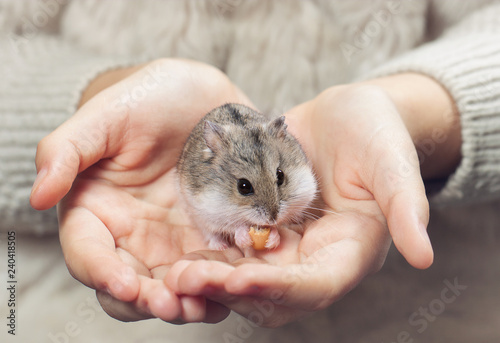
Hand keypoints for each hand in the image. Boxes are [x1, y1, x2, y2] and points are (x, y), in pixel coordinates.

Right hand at [30, 58, 253, 322]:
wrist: (199, 96)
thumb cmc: (146, 99)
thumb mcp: (106, 116)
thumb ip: (66, 151)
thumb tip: (39, 194)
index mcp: (97, 211)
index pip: (90, 254)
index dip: (104, 274)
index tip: (127, 286)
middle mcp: (133, 234)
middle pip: (134, 284)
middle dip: (151, 301)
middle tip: (174, 306)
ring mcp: (175, 238)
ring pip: (176, 286)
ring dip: (190, 301)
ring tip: (208, 303)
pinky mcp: (211, 235)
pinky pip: (216, 268)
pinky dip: (224, 281)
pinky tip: (239, 283)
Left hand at [164, 74, 460, 326]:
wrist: (344, 117)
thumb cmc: (375, 134)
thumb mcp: (391, 162)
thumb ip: (407, 205)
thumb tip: (425, 257)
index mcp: (349, 251)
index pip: (318, 285)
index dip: (282, 290)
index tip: (243, 282)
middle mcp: (312, 257)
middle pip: (273, 293)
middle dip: (233, 291)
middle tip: (190, 280)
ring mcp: (283, 245)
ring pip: (244, 278)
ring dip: (211, 281)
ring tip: (174, 274)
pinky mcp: (258, 226)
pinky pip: (230, 250)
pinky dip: (207, 256)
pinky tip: (178, 252)